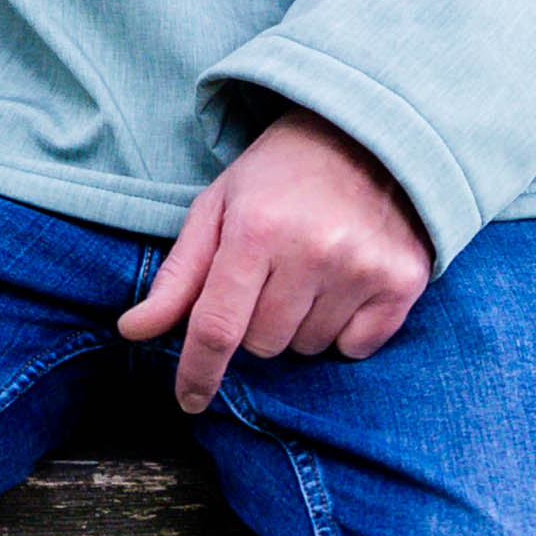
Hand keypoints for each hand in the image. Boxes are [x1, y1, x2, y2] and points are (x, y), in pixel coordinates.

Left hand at [119, 111, 431, 416]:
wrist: (367, 135)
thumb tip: (133, 331)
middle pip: (263, 344)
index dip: (198, 371)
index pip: (218, 327)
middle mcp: (312, 252)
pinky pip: (356, 347)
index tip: (189, 400)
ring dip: (299, 324)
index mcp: (256, 230)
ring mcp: (362, 268)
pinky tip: (344, 283)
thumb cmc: (279, 174)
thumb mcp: (218, 208)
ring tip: (310, 270)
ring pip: (308, 348)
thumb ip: (179, 276)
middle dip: (255, 321)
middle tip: (270, 274)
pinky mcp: (402, 281)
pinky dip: (344, 329)